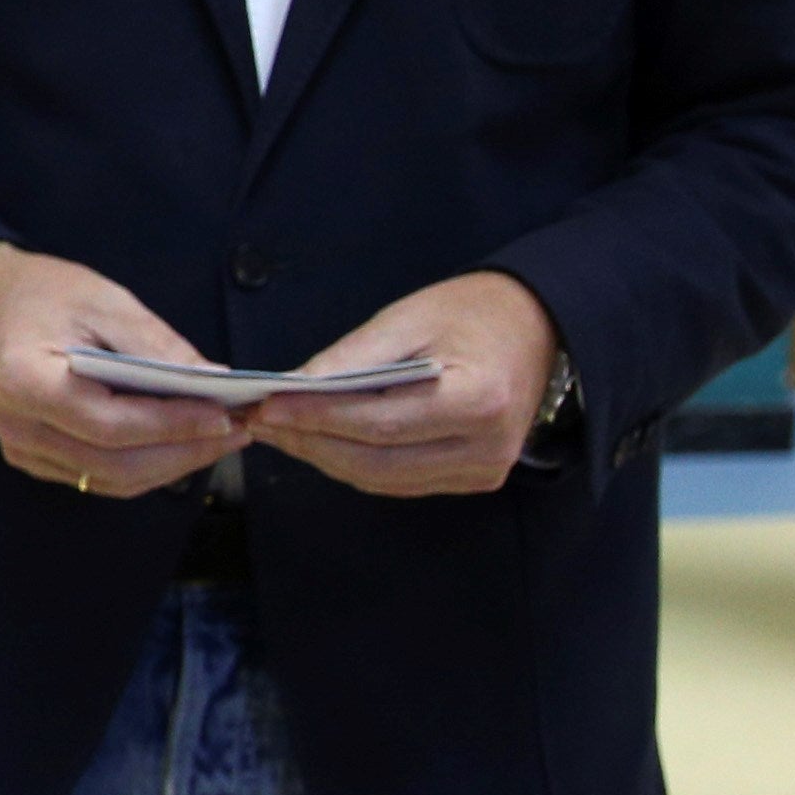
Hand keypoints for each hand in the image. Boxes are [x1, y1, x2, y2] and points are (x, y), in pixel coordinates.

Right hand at [0, 241, 241, 497]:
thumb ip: (156, 345)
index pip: (109, 423)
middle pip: (115, 464)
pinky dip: (147, 466)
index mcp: (26, 381)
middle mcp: (19, 426)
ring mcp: (24, 449)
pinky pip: (100, 477)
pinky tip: (182, 443)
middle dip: (184, 452)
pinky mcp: (36, 458)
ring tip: (221, 438)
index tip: (224, 415)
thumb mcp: (104, 301)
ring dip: (173, 464)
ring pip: (112, 480)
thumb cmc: (45, 295)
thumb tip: (214, 381)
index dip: (171, 425)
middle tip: (237, 430)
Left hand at [244, 270, 558, 497]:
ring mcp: (484, 470)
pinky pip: (401, 481)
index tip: (267, 406)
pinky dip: (356, 463)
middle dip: (310, 441)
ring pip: (382, 478)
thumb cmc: (471, 313)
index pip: (377, 423)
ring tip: (280, 429)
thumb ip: (352, 357)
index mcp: (476, 399)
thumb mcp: (409, 318)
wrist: (534, 326)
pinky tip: (321, 440)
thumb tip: (295, 386)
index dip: (316, 418)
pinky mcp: (476, 478)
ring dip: (325, 457)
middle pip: (375, 461)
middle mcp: (486, 447)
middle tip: (260, 419)